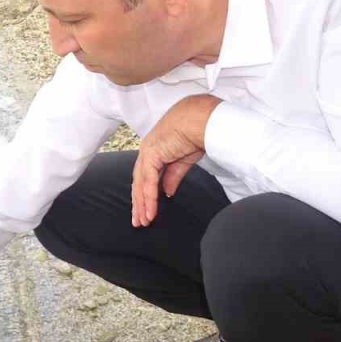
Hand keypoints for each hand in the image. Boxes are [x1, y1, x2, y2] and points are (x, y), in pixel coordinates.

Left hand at [131, 94, 220, 226]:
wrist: (202, 120)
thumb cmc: (196, 132)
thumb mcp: (183, 160)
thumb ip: (173, 176)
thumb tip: (167, 192)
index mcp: (154, 149)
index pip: (145, 176)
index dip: (144, 194)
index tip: (145, 210)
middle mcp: (147, 150)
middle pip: (138, 182)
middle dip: (139, 203)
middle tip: (139, 221)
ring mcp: (147, 152)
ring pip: (140, 184)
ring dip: (142, 204)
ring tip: (143, 221)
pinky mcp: (152, 154)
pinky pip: (148, 181)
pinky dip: (149, 198)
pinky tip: (150, 211)